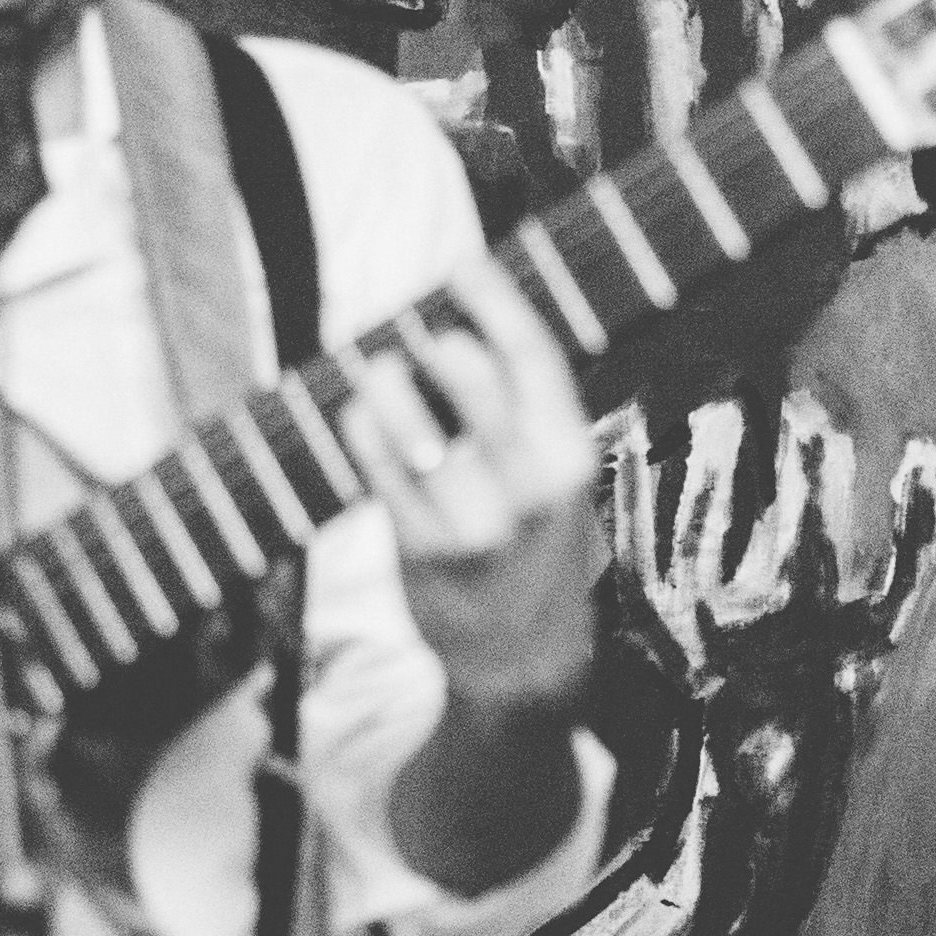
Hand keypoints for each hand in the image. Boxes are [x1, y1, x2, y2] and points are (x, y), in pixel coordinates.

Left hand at [340, 257, 603, 710]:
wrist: (524, 667)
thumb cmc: (539, 556)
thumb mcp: (561, 485)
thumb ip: (531, 416)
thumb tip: (473, 326)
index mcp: (572, 457)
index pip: (532, 352)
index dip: (492, 297)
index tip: (463, 268)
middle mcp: (528, 484)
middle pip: (466, 367)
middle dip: (436, 343)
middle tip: (426, 346)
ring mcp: (472, 518)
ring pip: (407, 409)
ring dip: (385, 380)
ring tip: (382, 378)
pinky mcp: (421, 548)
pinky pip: (375, 460)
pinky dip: (363, 428)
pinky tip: (365, 421)